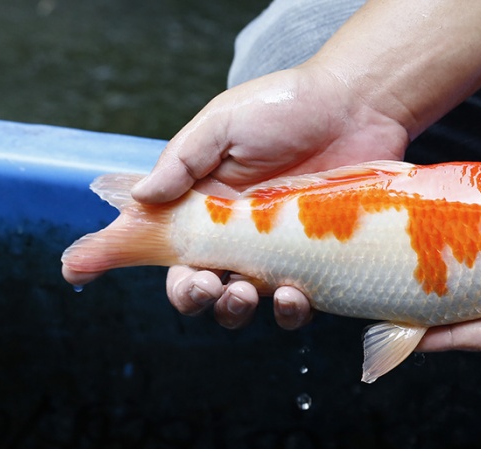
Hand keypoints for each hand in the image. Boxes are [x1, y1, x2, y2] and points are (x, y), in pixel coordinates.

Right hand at [133, 65, 407, 328]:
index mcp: (206, 202)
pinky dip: (291, 311)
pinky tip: (293, 295)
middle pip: (202, 284)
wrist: (357, 105)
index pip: (168, 244)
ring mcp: (279, 249)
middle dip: (196, 296)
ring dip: (237, 309)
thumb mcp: (223, 123)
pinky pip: (299, 301)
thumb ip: (182, 161)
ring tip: (246, 292)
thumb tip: (139, 199)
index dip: (143, 265)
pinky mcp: (318, 258)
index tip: (124, 274)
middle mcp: (238, 233)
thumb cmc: (285, 106)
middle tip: (209, 286)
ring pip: (246, 300)